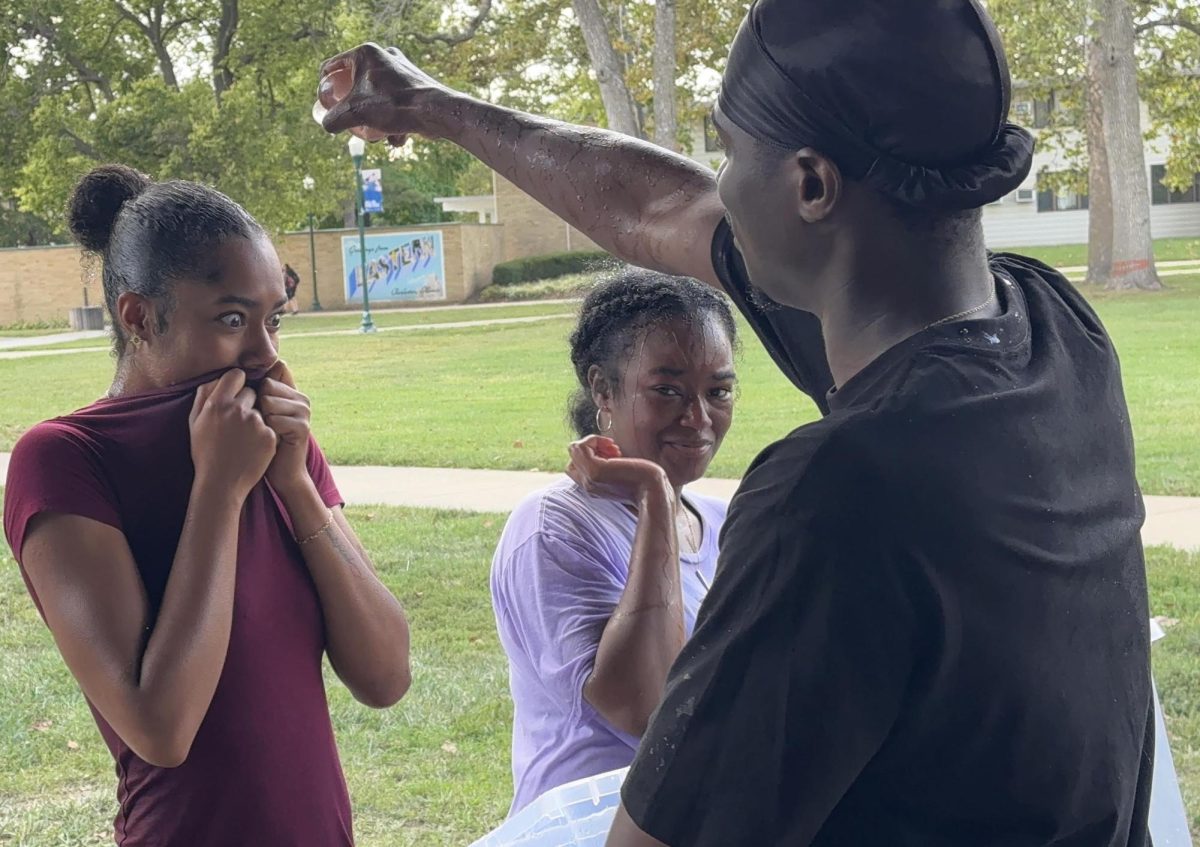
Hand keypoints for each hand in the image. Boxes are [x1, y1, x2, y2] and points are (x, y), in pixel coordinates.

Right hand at [189, 369, 276, 501]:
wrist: (221, 483)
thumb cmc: (205, 453)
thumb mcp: (195, 423)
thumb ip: (203, 397)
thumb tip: (213, 379)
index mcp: (217, 404)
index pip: (236, 375)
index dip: (238, 382)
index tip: (237, 391)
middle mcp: (237, 410)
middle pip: (251, 392)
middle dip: (247, 402)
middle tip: (238, 423)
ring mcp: (256, 423)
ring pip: (262, 410)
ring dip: (256, 419)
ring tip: (244, 439)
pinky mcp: (270, 436)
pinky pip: (270, 426)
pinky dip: (264, 435)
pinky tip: (253, 448)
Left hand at [257, 361, 313, 496]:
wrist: (279, 472)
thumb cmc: (260, 441)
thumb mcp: (258, 412)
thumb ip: (255, 390)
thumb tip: (240, 371)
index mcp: (291, 392)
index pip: (272, 371)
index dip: (256, 387)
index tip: (254, 406)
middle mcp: (301, 398)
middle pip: (267, 384)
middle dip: (256, 404)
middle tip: (262, 424)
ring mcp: (304, 412)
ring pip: (268, 401)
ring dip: (260, 418)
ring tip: (265, 432)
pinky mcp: (303, 427)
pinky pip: (274, 419)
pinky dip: (266, 431)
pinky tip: (270, 441)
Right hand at [320, 43, 455, 147]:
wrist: (437, 112)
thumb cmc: (396, 105)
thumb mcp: (357, 113)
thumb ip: (335, 119)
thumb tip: (327, 124)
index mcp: (366, 53)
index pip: (332, 67)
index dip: (324, 88)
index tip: (325, 105)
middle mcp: (384, 56)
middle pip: (355, 85)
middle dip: (354, 109)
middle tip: (352, 123)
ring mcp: (401, 69)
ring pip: (376, 98)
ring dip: (375, 120)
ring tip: (379, 136)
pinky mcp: (414, 84)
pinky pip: (395, 104)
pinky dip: (395, 122)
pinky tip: (399, 138)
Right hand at [566, 437, 671, 503]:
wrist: (653, 490)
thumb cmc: (644, 479)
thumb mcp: (621, 471)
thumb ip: (609, 464)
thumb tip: (605, 446)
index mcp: (592, 486)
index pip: (574, 465)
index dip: (591, 453)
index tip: (612, 454)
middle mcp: (587, 484)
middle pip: (572, 456)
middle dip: (590, 447)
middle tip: (612, 451)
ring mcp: (589, 478)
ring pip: (574, 449)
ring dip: (593, 442)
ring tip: (614, 449)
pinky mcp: (595, 471)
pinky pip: (580, 447)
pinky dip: (594, 440)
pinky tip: (613, 447)